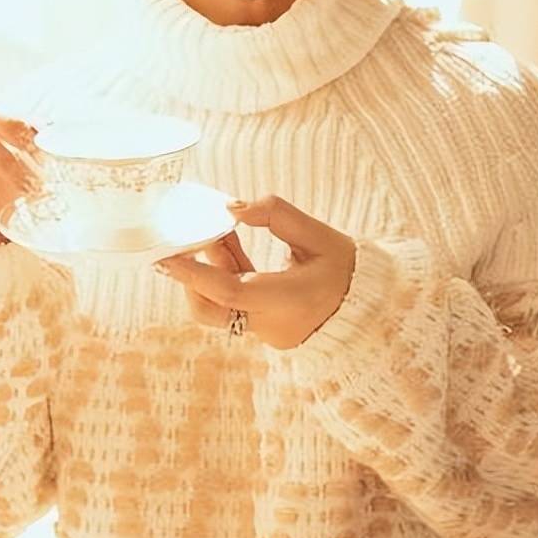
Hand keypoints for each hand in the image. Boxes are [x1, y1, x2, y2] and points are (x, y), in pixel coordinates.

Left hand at [154, 195, 356, 348]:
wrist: (371, 310)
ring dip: (209, 269)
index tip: (166, 257)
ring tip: (212, 231)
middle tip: (175, 247)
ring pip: (219, 305)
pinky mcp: (263, 327)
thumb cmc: (348, 270)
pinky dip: (226, 274)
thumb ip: (278, 216)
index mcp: (287, 301)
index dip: (194, 274)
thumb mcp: (321, 236)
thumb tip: (234, 207)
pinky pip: (233, 303)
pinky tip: (226, 241)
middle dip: (189, 278)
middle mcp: (270, 323)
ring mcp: (265, 330)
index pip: (229, 292)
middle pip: (210, 310)